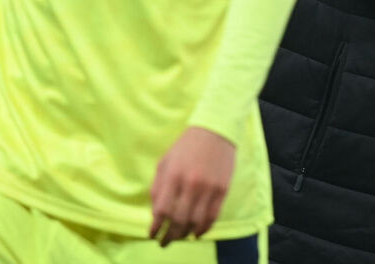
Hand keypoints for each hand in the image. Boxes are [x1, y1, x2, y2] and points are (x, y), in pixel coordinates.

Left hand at [149, 126, 236, 245]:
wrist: (215, 131)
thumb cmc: (186, 146)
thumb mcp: (165, 162)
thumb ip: (158, 187)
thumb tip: (156, 213)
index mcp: (173, 176)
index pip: (161, 210)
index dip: (156, 227)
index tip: (152, 235)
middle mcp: (191, 184)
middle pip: (179, 219)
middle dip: (170, 235)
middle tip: (165, 242)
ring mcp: (209, 187)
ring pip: (196, 221)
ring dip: (186, 234)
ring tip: (180, 238)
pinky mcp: (222, 189)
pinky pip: (213, 216)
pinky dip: (204, 228)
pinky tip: (197, 232)